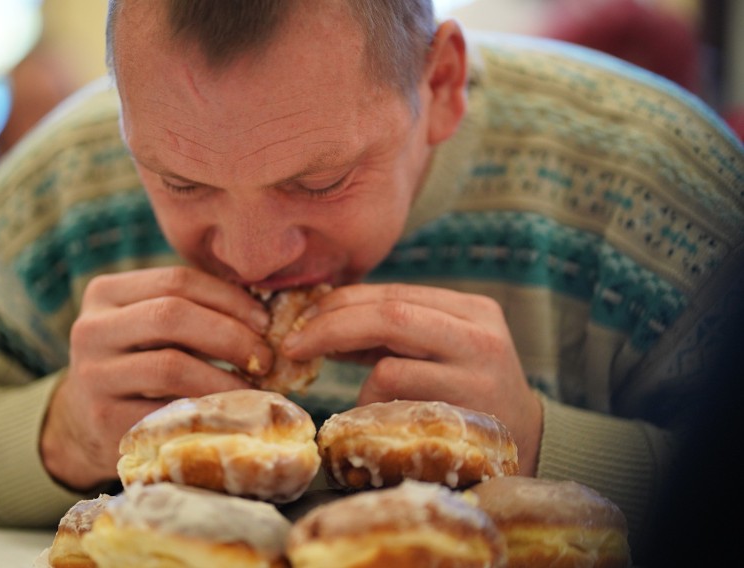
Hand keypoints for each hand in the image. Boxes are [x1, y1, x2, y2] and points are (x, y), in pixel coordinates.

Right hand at [40, 267, 273, 490]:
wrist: (88, 422)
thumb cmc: (140, 363)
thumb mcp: (153, 328)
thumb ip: (195, 310)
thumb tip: (267, 313)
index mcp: (106, 292)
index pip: (177, 280)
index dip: (229, 298)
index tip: (265, 321)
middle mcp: (91, 328)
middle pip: (171, 315)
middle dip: (230, 335)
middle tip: (265, 357)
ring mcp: (93, 375)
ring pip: (171, 365)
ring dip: (224, 377)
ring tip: (254, 387)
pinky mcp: (104, 418)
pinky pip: (166, 411)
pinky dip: (207, 411)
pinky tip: (231, 414)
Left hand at [281, 283, 541, 475]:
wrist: (526, 442)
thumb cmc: (466, 391)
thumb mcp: (436, 349)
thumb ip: (389, 333)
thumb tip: (316, 322)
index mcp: (470, 309)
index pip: (392, 293)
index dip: (340, 303)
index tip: (303, 321)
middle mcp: (480, 334)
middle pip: (388, 315)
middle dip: (329, 327)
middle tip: (292, 346)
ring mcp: (477, 378)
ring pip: (388, 365)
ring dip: (357, 383)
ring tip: (360, 398)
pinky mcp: (467, 419)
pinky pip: (396, 410)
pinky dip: (374, 412)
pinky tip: (384, 421)